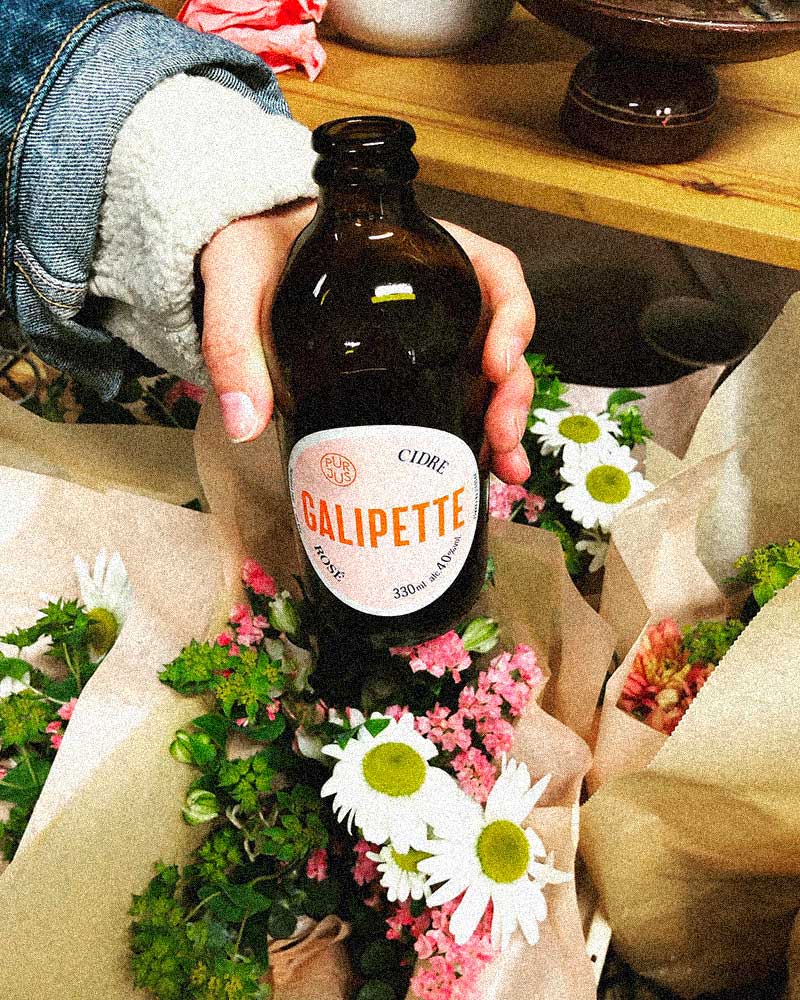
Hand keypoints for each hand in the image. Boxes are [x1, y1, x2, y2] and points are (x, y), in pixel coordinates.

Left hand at [200, 206, 534, 484]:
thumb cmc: (250, 254)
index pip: (493, 271)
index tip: (497, 362)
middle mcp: (434, 299)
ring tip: (503, 470)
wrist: (240, 272)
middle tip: (499, 434)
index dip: (513, 315)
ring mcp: (427, 342)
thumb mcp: (237, 280)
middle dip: (513, 391)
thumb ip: (233, 339)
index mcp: (415, 256)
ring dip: (505, 425)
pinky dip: (476, 440)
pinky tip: (482, 474)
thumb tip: (244, 424)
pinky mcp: (409, 378)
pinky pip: (456, 405)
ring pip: (489, 380)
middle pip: (501, 337)